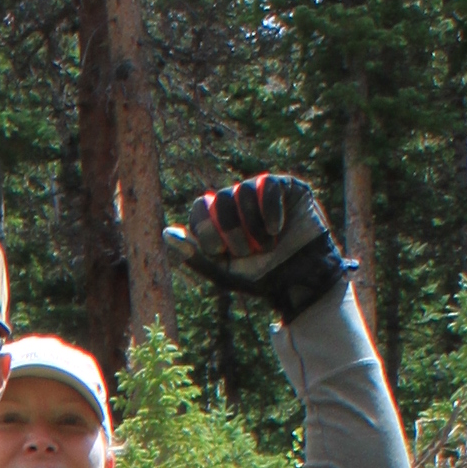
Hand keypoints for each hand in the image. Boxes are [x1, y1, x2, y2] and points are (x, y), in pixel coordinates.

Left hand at [166, 174, 352, 321]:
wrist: (300, 282)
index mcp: (220, 219)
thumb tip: (166, 233)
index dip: (206, 230)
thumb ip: (194, 254)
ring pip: (243, 190)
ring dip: (252, 226)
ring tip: (266, 245)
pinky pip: (268, 186)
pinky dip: (270, 211)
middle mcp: (239, 200)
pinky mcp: (288, 187)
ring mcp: (263, 191)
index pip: (200, 208)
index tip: (221, 253)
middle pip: (220, 198)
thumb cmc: (261, 278)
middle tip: (247, 252)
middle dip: (231, 231)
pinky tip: (277, 230)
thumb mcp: (222, 272)